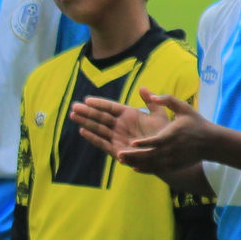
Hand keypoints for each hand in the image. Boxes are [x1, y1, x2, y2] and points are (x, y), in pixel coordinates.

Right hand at [71, 90, 211, 176]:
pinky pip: (103, 142)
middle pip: (101, 117)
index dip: (99, 103)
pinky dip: (93, 137)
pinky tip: (82, 131)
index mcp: (129, 115)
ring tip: (73, 115)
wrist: (167, 152)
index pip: (111, 107)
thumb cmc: (164, 133)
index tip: (87, 99)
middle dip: (87, 112)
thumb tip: (143, 87)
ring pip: (99, 128)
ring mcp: (118, 137)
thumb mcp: (159, 115)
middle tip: (74, 106)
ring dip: (86, 122)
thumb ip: (151, 102)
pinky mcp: (117, 149)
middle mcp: (121, 125)